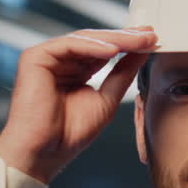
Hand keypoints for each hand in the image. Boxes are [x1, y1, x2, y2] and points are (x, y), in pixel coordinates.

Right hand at [0, 28, 156, 181]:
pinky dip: (92, 46)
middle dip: (125, 38)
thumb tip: (141, 53)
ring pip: (84, 39)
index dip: (128, 45)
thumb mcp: (106, 99)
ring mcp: (47, 58)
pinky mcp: (35, 58)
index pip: (103, 51)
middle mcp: (61, 62)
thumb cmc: (69, 134)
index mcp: (75, 72)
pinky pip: (68, 45)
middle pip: (96, 42)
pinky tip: (113, 50)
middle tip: (149, 35)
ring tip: (137, 41)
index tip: (152, 41)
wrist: (45, 152)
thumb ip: (122, 74)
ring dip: (114, 39)